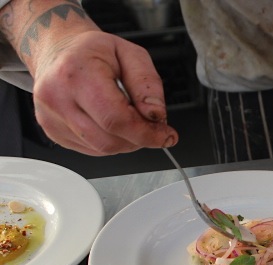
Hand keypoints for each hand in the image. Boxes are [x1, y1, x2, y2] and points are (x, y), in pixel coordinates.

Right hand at [31, 30, 178, 155]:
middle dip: (139, 138)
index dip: (146, 133)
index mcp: (76, 73)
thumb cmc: (93, 51)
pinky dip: (110, 142)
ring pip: (102, 149)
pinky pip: (91, 150)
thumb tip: (156, 115)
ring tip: (128, 118)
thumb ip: (147, 84)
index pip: (116, 119)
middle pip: (110, 140)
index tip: (165, 135)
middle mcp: (57, 97)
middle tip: (151, 125)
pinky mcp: (52, 131)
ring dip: (126, 141)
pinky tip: (110, 122)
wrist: (60, 51)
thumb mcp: (130, 54)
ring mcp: (51, 117)